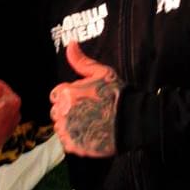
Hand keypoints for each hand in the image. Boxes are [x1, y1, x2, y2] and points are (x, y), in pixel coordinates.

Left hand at [50, 41, 121, 157]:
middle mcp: (63, 112)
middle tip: (88, 112)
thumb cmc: (117, 94)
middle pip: (56, 112)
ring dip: (70, 126)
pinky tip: (90, 134)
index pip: (56, 95)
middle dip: (68, 111)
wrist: (133, 121)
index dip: (69, 97)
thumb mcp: (101, 72)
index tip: (83, 100)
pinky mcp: (75, 146)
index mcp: (67, 93)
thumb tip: (70, 43)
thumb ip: (80, 60)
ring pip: (60, 128)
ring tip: (90, 123)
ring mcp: (68, 131)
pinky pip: (67, 142)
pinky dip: (76, 140)